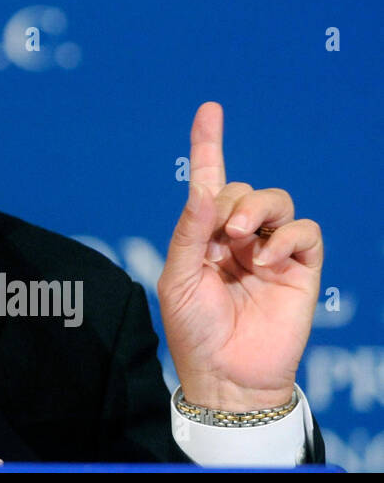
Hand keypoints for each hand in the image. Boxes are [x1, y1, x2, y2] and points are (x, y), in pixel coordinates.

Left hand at [157, 102, 322, 411]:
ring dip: (258, 208)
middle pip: (241, 188)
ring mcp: (270, 250)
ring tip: (242, 238)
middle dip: (231, 199)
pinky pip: (304, 231)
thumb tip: (202, 188)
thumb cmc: (193, 329)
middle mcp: (237, 236)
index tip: (210, 108)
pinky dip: (287, 237)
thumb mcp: (177, 277)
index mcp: (203, 234)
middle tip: (224, 233)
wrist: (227, 374)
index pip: (208, 181)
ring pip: (276, 200)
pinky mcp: (301, 268)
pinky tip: (268, 259)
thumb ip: (189, 231)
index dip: (209, 144)